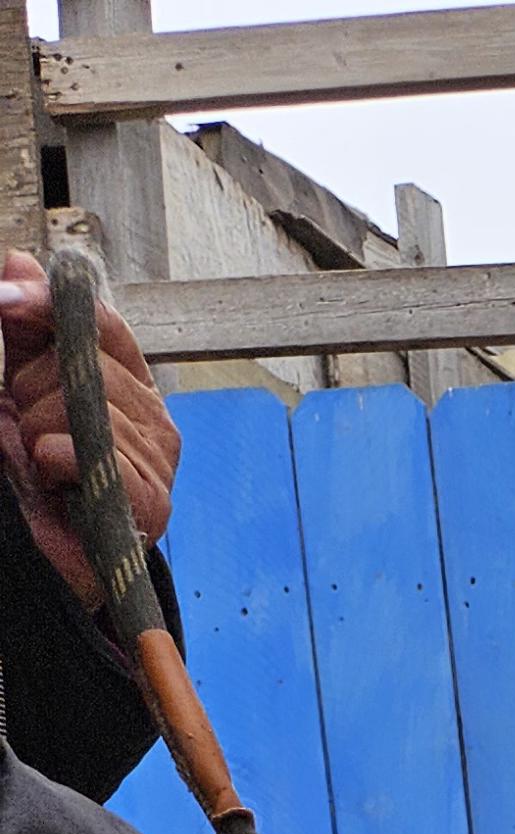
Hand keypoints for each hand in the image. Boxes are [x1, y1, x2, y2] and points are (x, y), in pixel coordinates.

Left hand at [0, 250, 178, 612]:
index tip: (4, 301)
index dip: (51, 305)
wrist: (48, 554)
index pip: (102, 323)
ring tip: (46, 464)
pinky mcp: (151, 504)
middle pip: (85, 365)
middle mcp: (157, 421)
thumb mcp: (24, 386)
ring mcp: (160, 463)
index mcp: (134, 386)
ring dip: (40, 434)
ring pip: (81, 410)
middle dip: (36, 391)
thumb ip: (26, 328)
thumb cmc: (42, 474)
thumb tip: (19, 261)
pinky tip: (57, 483)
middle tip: (35, 429)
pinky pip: (88, 454)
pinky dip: (54, 462)